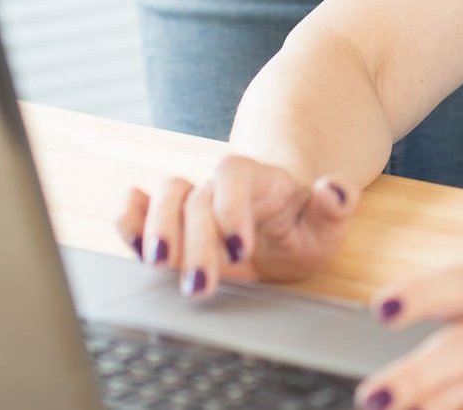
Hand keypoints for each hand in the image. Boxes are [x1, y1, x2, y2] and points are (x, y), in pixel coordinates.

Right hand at [114, 154, 360, 298]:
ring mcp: (190, 200)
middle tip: (200, 286)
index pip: (233, 176)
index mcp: (256, 178)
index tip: (241, 249)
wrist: (279, 225)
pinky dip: (127, 221)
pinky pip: (136, 209)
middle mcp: (216, 185)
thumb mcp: (326, 224)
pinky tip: (133, 245)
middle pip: (195, 197)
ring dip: (155, 230)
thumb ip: (333, 206)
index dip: (231, 207)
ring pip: (163, 195)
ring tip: (160, 265)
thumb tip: (335, 187)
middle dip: (194, 241)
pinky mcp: (167, 223)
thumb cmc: (302, 226)